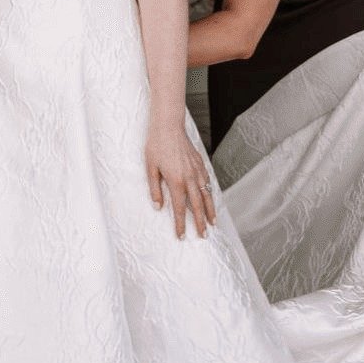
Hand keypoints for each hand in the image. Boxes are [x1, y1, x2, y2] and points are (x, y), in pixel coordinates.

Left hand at [145, 119, 215, 239]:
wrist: (168, 126)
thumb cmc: (156, 146)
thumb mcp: (150, 168)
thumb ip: (155, 189)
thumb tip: (157, 207)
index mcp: (176, 181)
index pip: (180, 208)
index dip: (181, 224)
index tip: (182, 236)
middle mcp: (190, 178)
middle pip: (197, 206)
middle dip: (201, 223)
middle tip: (204, 236)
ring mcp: (197, 170)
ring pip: (207, 195)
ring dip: (210, 211)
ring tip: (213, 223)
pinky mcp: (200, 163)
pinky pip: (208, 182)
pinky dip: (211, 193)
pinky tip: (210, 199)